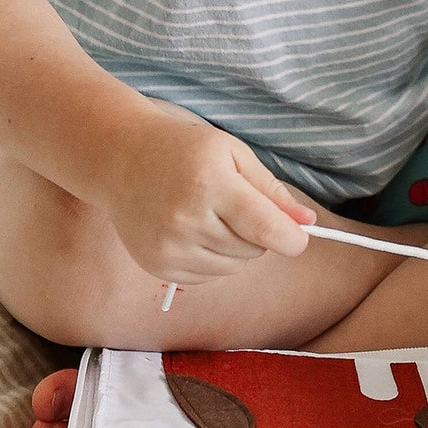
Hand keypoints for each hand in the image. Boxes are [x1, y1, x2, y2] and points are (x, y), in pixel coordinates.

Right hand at [101, 104, 316, 286]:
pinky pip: (208, 277)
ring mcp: (169, 247)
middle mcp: (187, 220)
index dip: (292, 239)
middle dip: (259, 234)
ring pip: (233, 267)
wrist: (121, 159)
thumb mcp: (233, 153)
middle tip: (238, 206)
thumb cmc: (184, 151)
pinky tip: (195, 231)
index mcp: (211, 185)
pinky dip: (213, 259)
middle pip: (252, 250)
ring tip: (213, 216)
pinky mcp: (158, 266)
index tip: (299, 237)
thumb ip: (271, 189)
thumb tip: (307, 222)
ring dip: (236, 248)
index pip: (265, 228)